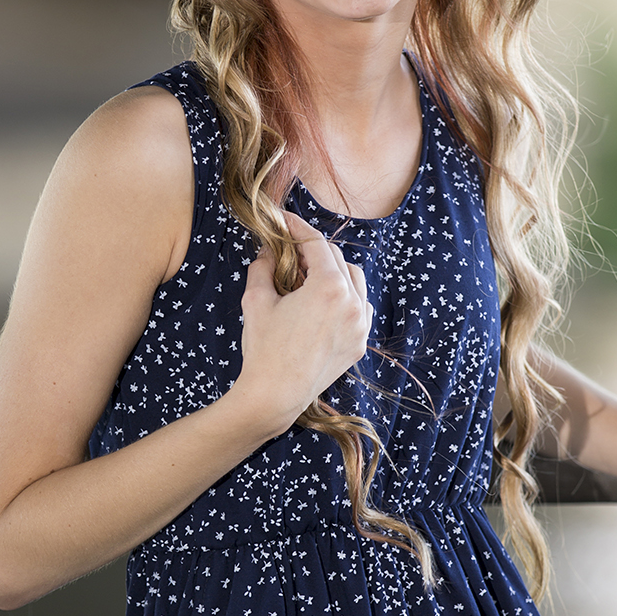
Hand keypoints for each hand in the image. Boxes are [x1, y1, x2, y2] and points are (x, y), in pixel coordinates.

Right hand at [233, 213, 372, 436]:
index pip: (316, 243)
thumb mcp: (256, 299)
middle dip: (313, 251)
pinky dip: (347, 298)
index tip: (285, 221)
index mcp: (329, 287)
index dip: (298, 227)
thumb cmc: (264, 348)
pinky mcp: (359, 343)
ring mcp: (360, 325)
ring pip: (355, 280)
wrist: (275, 394)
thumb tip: (269, 250)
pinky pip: (360, 307)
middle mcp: (352, 303)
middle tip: (290, 253)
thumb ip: (264, 266)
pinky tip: (325, 303)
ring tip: (308, 277)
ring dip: (334, 272)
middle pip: (337, 259)